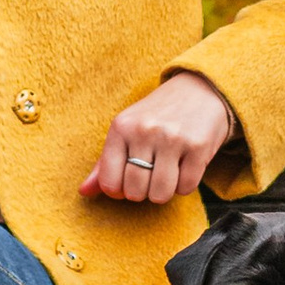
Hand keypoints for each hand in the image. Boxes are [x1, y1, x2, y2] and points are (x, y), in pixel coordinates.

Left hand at [82, 70, 233, 206]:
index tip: (127, 180)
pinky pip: (186, 188)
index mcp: (121, 127)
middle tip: (150, 175)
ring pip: (160, 194)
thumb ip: (105, 163)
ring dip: (163, 192)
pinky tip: (184, 167)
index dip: (118, 191)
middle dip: (142, 192)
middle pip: (135, 191)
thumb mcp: (127, 130)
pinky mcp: (198, 146)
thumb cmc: (157, 115)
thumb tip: (84, 192)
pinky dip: (184, 185)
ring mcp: (172, 138)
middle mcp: (144, 131)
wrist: (200, 89)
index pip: (109, 183)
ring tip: (166, 173)